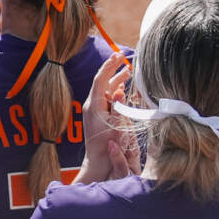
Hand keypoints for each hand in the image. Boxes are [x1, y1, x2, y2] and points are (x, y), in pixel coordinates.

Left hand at [78, 52, 134, 183]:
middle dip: (112, 68)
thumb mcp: (115, 127)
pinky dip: (114, 90)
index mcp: (94, 106)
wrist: (98, 162)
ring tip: (127, 71)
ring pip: (104, 89)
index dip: (109, 66)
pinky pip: (105, 97)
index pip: (100, 79)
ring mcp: (93, 110)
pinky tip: (122, 87)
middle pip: (101, 81)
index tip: (118, 55)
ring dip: (115, 79)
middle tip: (122, 57)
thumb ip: (118, 108)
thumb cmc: (108, 148)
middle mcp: (91, 105)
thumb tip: (118, 90)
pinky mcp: (97, 115)